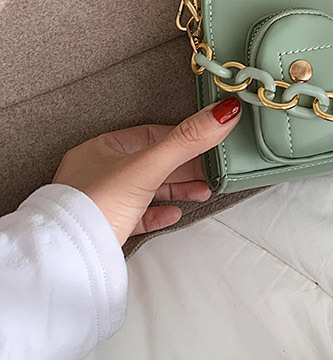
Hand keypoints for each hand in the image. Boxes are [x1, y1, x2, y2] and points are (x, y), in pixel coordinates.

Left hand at [53, 96, 241, 244]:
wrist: (68, 260)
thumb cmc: (93, 207)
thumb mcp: (148, 167)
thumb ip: (187, 140)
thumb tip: (223, 113)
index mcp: (102, 149)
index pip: (153, 135)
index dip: (184, 138)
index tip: (210, 141)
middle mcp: (99, 172)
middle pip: (154, 162)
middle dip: (187, 167)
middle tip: (213, 170)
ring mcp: (103, 201)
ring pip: (149, 189)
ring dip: (178, 189)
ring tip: (203, 191)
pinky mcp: (106, 228)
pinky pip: (139, 215)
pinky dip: (160, 212)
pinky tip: (175, 214)